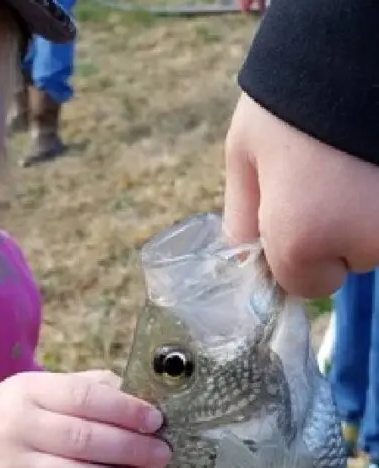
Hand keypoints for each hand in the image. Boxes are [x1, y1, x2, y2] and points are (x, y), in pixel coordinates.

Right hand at [0, 369, 171, 467]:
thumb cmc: (16, 414)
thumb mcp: (41, 388)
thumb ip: (86, 388)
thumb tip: (142, 398)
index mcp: (31, 393)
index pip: (82, 398)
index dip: (124, 410)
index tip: (156, 421)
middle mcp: (18, 430)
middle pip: (81, 441)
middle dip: (129, 450)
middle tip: (162, 456)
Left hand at [223, 94, 378, 296]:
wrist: (358, 40)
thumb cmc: (291, 95)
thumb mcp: (245, 153)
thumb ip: (243, 217)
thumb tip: (247, 259)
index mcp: (304, 239)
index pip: (310, 286)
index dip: (299, 253)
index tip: (298, 213)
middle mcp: (364, 242)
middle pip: (352, 258)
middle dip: (339, 229)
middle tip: (331, 172)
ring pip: (378, 235)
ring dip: (367, 208)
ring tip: (356, 158)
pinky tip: (372, 160)